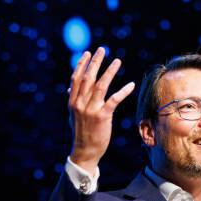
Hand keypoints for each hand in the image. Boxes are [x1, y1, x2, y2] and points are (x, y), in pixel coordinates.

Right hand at [68, 47, 134, 174]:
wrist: (84, 151)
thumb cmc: (81, 133)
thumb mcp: (73, 116)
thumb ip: (73, 101)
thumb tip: (70, 89)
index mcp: (73, 102)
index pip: (76, 78)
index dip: (82, 64)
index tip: (88, 53)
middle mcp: (80, 103)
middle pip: (88, 77)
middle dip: (95, 62)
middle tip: (102, 49)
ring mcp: (91, 109)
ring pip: (101, 85)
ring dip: (109, 71)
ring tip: (117, 61)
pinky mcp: (102, 116)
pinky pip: (114, 100)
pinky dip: (123, 91)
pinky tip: (130, 84)